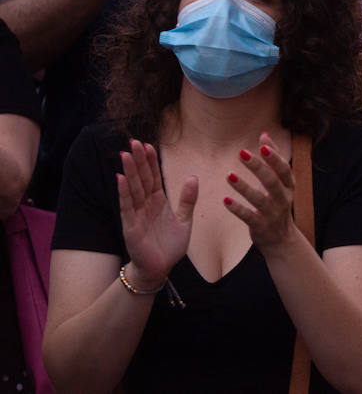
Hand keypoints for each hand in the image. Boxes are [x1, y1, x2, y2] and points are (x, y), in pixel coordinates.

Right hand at [117, 139, 196, 287]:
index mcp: (158, 202)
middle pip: (141, 178)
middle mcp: (145, 205)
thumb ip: (187, 200)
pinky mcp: (131, 227)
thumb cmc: (170, 246)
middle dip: (138, 160)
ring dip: (129, 171)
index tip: (148, 144)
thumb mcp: (185, 220)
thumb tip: (192, 176)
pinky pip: (127, 207)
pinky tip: (120, 178)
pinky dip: (124, 192)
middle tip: (133, 141)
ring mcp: (136, 215)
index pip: (154, 177)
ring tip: (125, 154)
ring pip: (133, 189)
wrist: (160, 269)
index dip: (150, 161)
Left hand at [223, 132, 296, 252]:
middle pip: (271, 181)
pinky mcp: (261, 226)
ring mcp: (272, 214)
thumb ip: (272, 158)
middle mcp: (283, 199)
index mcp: (288, 185)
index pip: (283, 169)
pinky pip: (248, 217)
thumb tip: (264, 134)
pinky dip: (237, 209)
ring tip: (228, 175)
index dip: (274, 157)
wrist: (280, 239)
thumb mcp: (279, 182)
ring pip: (259, 199)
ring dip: (244, 187)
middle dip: (257, 167)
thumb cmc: (277, 203)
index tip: (262, 145)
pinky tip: (225, 200)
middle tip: (241, 153)